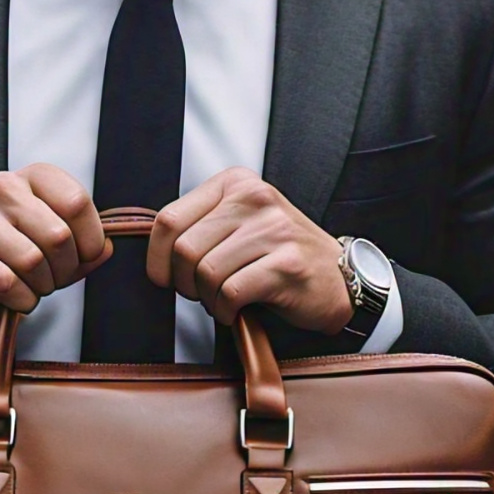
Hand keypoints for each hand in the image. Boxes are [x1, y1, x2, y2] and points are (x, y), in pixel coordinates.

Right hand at [0, 163, 111, 346]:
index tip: (83, 256)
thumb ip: (88, 247)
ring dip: (40, 286)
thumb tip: (106, 248)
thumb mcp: (61, 251)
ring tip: (29, 285)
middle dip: (63, 270)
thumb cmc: (17, 262)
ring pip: (32, 261)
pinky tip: (11, 296)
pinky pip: (6, 282)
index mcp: (29, 178)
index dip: (90, 241)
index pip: (76, 202)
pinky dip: (19, 299)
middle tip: (52, 278)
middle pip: (58, 235)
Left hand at [146, 167, 352, 332]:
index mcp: (235, 183)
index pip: (168, 220)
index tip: (167, 277)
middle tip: (201, 293)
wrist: (337, 276)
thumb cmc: (278, 254)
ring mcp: (274, 230)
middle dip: (184, 283)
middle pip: (184, 250)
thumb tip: (155, 253)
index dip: (157, 259)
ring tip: (223, 300)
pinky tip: (237, 310)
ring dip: (207, 299)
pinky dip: (226, 310)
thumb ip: (199, 226)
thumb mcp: (238, 223)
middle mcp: (254, 198)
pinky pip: (230, 293)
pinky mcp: (286, 264)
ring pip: (205, 273)